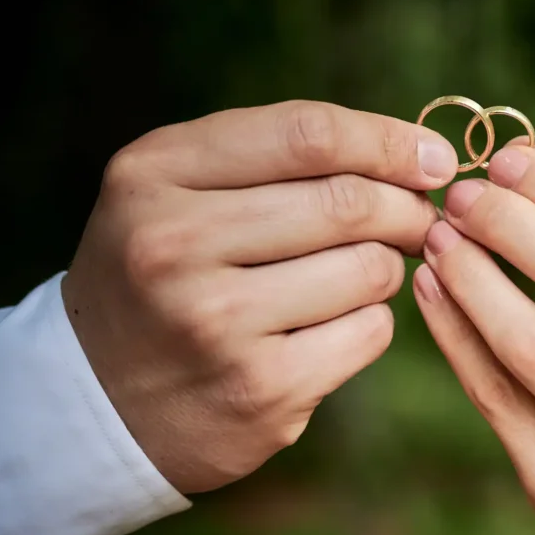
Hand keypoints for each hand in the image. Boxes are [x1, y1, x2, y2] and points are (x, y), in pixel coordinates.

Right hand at [63, 100, 456, 492]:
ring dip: (384, 267)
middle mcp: (175, 245)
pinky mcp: (262, 391)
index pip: (306, 135)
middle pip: (348, 202)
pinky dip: (370, 322)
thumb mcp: (177, 190)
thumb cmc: (162, 276)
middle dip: (406, 207)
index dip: (388, 140)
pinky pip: (370, 332)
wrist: (100, 399)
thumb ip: (274, 156)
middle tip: (417, 219)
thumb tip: (416, 157)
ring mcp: (217, 324)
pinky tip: (331, 327)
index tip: (434, 157)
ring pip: (370, 269)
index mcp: (154, 175)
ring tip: (351, 275)